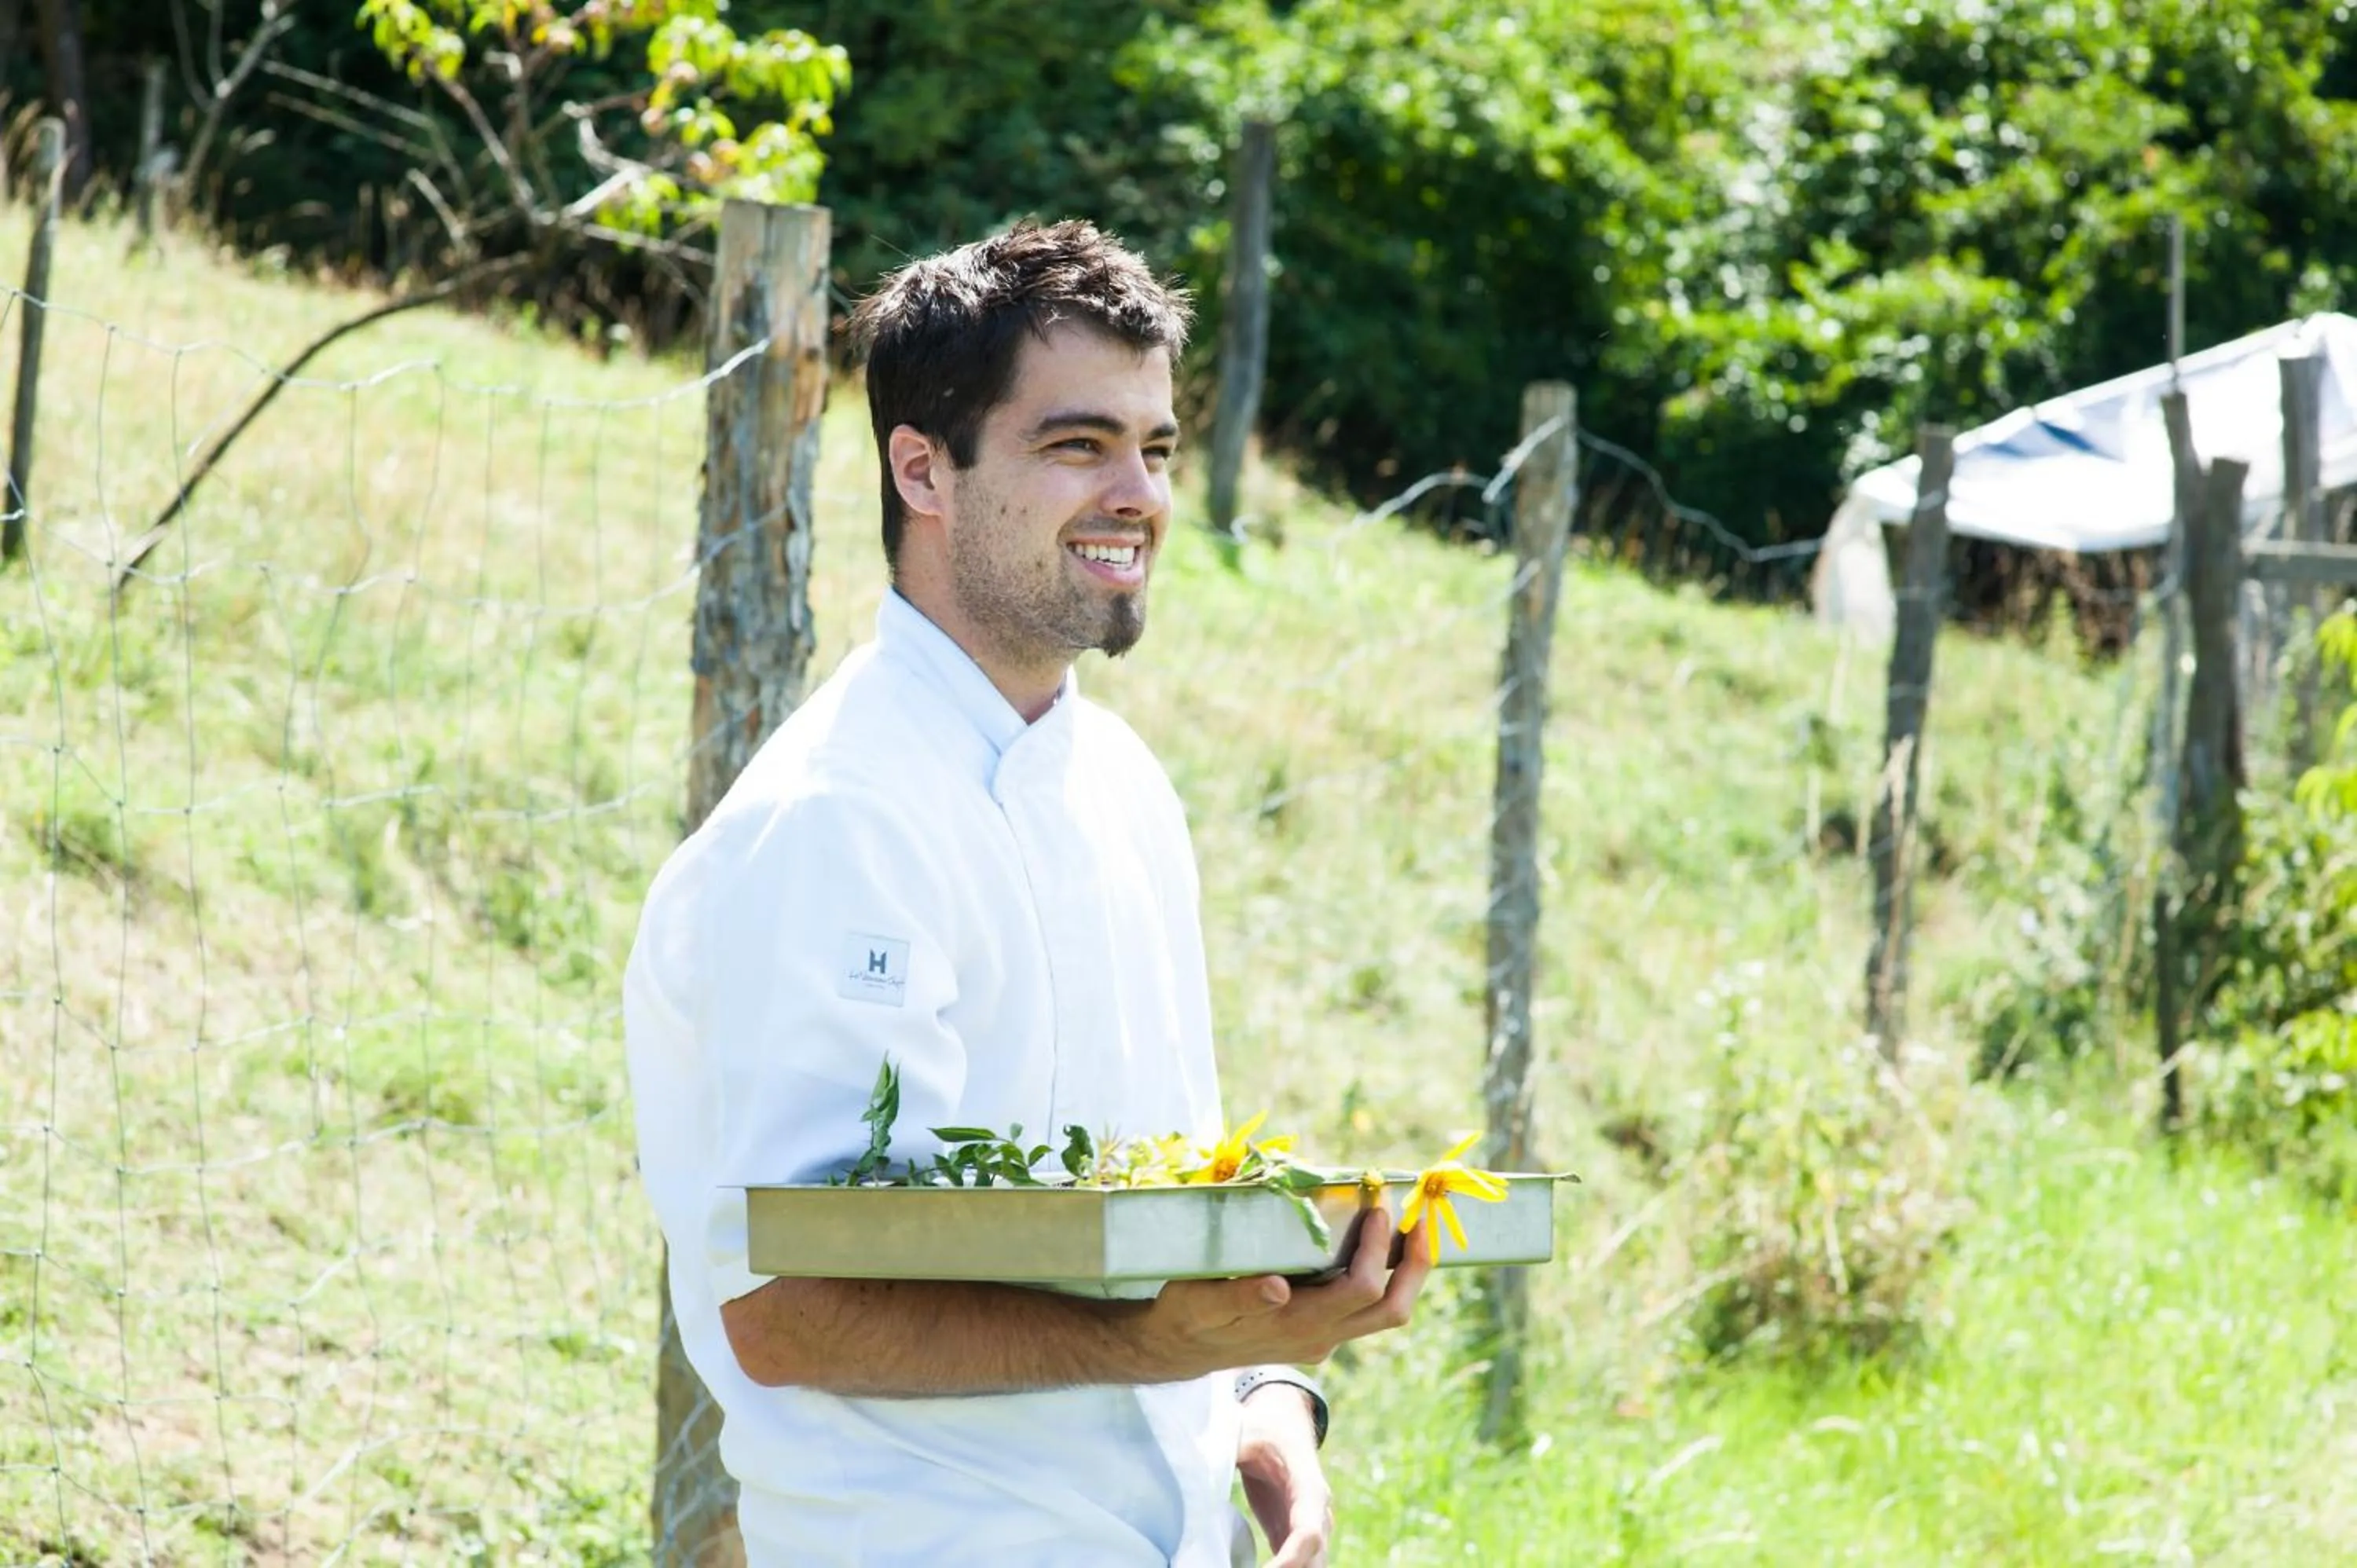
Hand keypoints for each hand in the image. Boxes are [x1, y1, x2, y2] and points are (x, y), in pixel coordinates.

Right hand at [1133, 1206, 1432, 1379]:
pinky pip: (1367, 1310)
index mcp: (1296, 1325)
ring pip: (1385, 1313)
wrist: (1179, 1349)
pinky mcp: (1320, 1333)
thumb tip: (1279, 1286)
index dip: (1376, 1250)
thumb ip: (1239, 1296)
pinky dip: (1385, 1277)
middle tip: (1420, 1219)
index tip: (1376, 1209)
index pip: (1359, 1291)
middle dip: (1416, 1264)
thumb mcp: (1202, 1301)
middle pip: (1392, 1309)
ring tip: (1411, 1229)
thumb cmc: (1189, 1314)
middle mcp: (1319, 1337)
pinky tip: (1377, 1245)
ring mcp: (1323, 1339)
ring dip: (1407, 1272)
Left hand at [1238, 1386, 1333, 1567]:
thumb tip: (1199, 1464)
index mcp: (1308, 1488)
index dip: (1291, 1559)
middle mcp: (1316, 1514)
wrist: (1284, 1425)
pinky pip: (1294, 1567)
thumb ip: (1226, 1447)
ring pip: (1309, 1567)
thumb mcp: (1245, 1430)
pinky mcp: (1291, 1537)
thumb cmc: (1265, 1428)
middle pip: (1313, 1560)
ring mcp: (1307, 1529)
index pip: (1309, 1532)